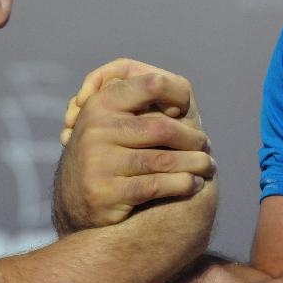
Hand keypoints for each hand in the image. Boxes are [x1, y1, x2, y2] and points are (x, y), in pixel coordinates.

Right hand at [53, 63, 215, 232]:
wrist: (74, 199)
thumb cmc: (108, 151)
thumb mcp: (112, 119)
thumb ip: (139, 101)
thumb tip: (184, 92)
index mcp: (101, 103)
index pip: (152, 83)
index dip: (176, 94)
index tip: (182, 110)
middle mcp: (96, 128)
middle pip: (164, 127)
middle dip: (193, 138)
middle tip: (206, 146)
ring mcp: (98, 160)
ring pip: (164, 159)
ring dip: (195, 163)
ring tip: (207, 166)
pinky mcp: (105, 191)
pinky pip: (156, 185)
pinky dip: (182, 184)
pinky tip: (193, 184)